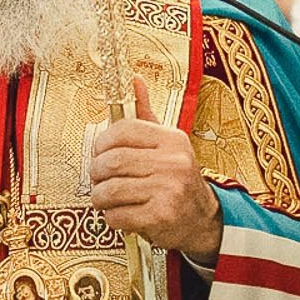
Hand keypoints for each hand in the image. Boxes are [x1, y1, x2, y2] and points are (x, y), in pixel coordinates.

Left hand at [88, 78, 221, 264]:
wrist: (203, 219)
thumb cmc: (176, 178)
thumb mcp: (166, 144)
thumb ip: (145, 114)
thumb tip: (134, 79)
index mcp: (172, 139)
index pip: (123, 130)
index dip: (101, 142)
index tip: (100, 152)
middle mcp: (173, 162)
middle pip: (112, 162)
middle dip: (96, 173)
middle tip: (99, 179)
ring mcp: (168, 190)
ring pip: (110, 190)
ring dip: (100, 197)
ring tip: (106, 198)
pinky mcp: (161, 217)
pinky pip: (117, 215)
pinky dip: (112, 217)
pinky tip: (122, 215)